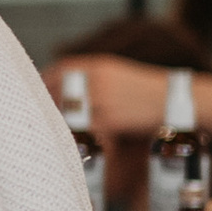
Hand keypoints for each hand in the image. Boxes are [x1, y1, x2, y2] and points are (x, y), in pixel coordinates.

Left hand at [51, 54, 166, 142]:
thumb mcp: (120, 74)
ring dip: (62, 124)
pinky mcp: (110, 121)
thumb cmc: (147, 90)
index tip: (37, 89)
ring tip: (57, 132)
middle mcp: (97, 81)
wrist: (175, 100)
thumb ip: (95, 78)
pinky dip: (80, 138)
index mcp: (99, 66)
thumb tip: (71, 89)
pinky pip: (86, 131)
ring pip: (69, 114)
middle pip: (60, 92)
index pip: (61, 68)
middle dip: (50, 105)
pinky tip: (78, 144)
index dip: (46, 79)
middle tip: (43, 115)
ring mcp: (102, 101)